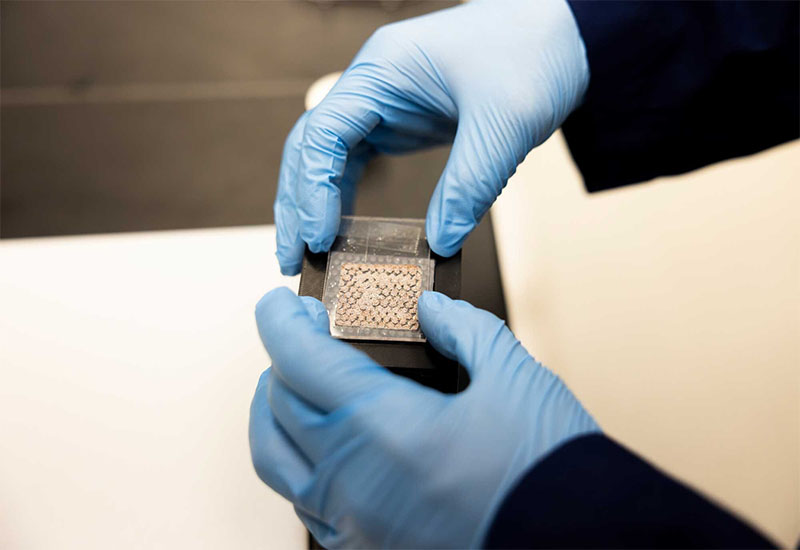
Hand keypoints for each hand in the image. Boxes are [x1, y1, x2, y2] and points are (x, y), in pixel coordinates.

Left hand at [249, 288, 598, 547]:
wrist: (578, 546)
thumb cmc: (545, 475)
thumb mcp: (513, 378)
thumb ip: (463, 329)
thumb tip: (431, 309)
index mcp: (382, 429)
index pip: (299, 362)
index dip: (281, 323)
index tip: (279, 304)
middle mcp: (353, 481)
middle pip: (277, 406)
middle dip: (281, 359)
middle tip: (301, 334)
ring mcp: (353, 523)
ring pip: (276, 459)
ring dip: (275, 412)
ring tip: (296, 385)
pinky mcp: (366, 549)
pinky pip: (304, 501)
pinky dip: (299, 460)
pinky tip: (326, 444)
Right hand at [275, 0, 588, 273]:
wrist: (562, 33)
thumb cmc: (533, 52)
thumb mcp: (504, 124)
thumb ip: (469, 186)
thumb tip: (440, 242)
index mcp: (383, 70)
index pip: (324, 132)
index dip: (313, 188)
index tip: (317, 236)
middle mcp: (373, 86)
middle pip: (312, 147)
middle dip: (298, 203)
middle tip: (291, 258)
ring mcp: (384, 104)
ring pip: (328, 158)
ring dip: (314, 204)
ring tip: (306, 253)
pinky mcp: (400, 122)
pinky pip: (358, 162)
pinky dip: (344, 196)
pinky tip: (342, 229)